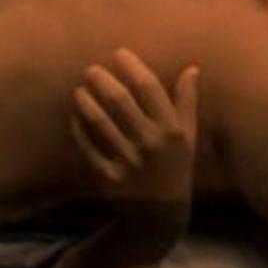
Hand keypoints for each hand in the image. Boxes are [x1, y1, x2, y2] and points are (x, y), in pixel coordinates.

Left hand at [69, 50, 198, 212]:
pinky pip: (87, 146)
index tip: (118, 53)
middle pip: (120, 101)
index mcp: (171, 131)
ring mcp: (128, 161)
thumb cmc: (175, 168)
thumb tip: (192, 69)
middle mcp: (150, 144)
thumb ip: (187, 102)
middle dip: (102, 79)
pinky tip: (75, 114)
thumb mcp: (187, 137)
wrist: (160, 214)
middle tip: (90, 69)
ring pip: (100, 122)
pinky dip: (79, 127)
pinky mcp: (108, 177)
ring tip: (79, 89)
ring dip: (85, 101)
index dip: (132, 66)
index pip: (149, 88)